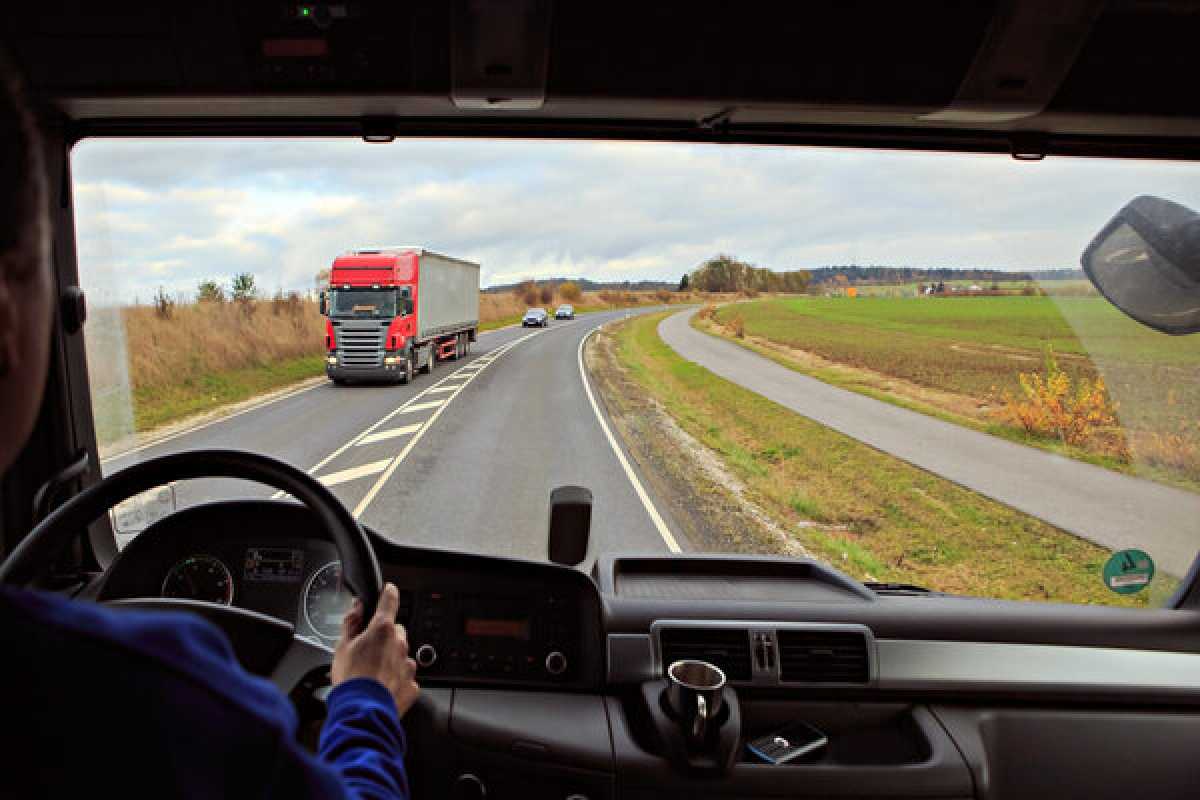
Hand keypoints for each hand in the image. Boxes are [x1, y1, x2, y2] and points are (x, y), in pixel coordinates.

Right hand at [332, 583, 419, 716]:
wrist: (361, 712)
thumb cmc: (350, 681)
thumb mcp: (341, 647)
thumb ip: (351, 623)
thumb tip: (356, 608)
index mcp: (382, 630)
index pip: (389, 601)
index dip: (388, 593)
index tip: (389, 590)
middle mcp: (399, 644)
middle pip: (395, 631)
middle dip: (384, 636)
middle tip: (368, 650)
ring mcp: (407, 664)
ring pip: (401, 654)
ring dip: (390, 658)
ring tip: (372, 673)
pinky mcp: (412, 684)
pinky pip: (405, 675)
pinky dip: (395, 678)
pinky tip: (381, 686)